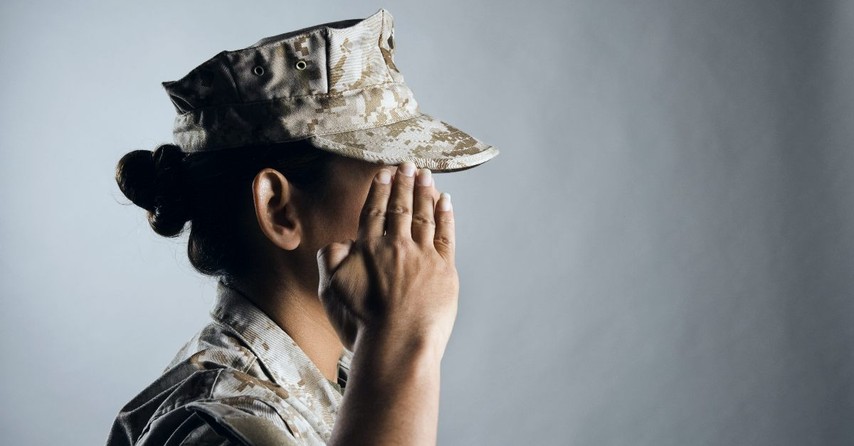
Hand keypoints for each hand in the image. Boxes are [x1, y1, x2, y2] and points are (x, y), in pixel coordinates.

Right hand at [316, 162, 457, 353]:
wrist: (396, 344)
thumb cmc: (361, 324)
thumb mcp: (330, 290)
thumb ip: (330, 259)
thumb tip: (340, 242)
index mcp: (368, 248)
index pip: (374, 211)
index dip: (380, 189)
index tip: (385, 172)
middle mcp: (396, 245)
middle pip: (401, 207)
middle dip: (405, 182)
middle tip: (408, 164)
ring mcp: (423, 256)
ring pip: (424, 215)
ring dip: (424, 192)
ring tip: (426, 175)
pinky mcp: (444, 270)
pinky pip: (446, 235)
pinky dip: (446, 216)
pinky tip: (445, 202)